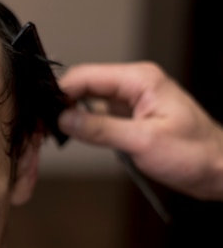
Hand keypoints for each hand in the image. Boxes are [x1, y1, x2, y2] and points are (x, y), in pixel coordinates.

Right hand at [57, 61, 222, 200]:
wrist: (218, 170)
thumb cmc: (195, 153)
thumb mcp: (143, 141)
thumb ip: (100, 129)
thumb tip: (65, 120)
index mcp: (140, 80)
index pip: (87, 76)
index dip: (61, 92)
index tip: (43, 111)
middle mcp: (134, 86)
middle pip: (84, 87)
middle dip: (62, 104)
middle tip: (45, 126)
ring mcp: (131, 102)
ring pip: (88, 102)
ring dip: (72, 116)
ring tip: (55, 132)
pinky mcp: (129, 118)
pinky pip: (98, 116)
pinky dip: (83, 126)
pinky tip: (74, 136)